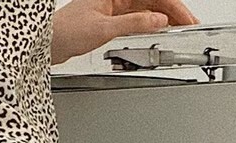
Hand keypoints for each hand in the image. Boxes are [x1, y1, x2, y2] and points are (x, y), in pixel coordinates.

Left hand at [50, 0, 200, 66]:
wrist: (47, 45)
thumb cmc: (66, 30)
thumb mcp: (104, 29)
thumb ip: (134, 24)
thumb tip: (159, 21)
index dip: (173, 6)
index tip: (186, 18)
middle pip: (152, 1)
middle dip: (172, 12)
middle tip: (188, 26)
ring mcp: (113, 9)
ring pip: (146, 10)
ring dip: (163, 19)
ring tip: (178, 31)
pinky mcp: (110, 22)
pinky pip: (136, 21)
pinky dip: (149, 27)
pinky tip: (158, 32)